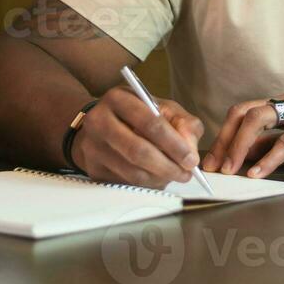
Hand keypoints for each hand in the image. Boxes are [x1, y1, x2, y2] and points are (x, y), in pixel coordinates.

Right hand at [70, 86, 204, 187]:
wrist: (100, 125)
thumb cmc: (137, 115)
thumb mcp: (162, 108)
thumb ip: (183, 123)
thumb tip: (190, 151)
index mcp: (118, 99)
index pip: (150, 123)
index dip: (174, 144)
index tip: (191, 159)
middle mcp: (99, 121)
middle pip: (139, 151)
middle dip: (168, 166)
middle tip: (186, 174)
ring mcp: (92, 147)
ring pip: (132, 172)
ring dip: (159, 178)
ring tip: (174, 175)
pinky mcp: (93, 169)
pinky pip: (125, 183)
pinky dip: (147, 184)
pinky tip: (157, 177)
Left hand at [202, 94, 283, 178]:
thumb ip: (275, 141)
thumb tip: (246, 156)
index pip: (242, 114)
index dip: (223, 136)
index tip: (212, 161)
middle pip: (242, 113)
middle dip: (223, 140)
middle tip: (212, 167)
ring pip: (257, 120)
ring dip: (238, 147)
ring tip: (229, 171)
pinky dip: (268, 158)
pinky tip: (258, 173)